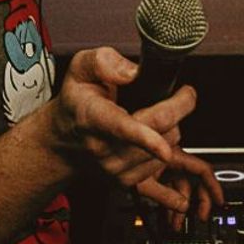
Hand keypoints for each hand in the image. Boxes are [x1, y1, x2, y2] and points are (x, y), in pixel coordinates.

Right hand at [45, 47, 224, 226]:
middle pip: (159, 133)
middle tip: (180, 94)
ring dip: (172, 128)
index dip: (148, 139)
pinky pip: (165, 164)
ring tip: (154, 114)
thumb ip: (103, 61)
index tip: (163, 149)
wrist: (63, 138)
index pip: (123, 129)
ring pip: (168, 148)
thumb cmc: (76, 101)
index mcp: (93, 117)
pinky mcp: (126, 182)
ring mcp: (115, 168)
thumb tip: (133, 72)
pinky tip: (152, 135)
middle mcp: (103, 148)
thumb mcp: (81, 68)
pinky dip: (166, 146)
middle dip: (179, 109)